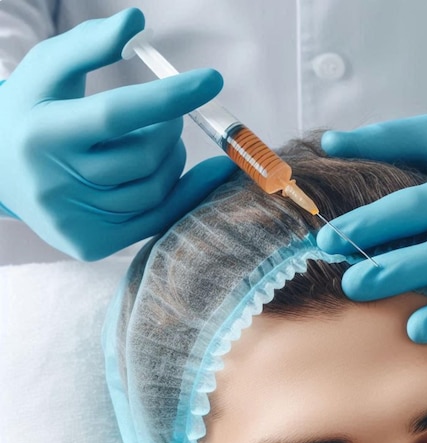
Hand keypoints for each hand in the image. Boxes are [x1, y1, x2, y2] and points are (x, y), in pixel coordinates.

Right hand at [0, 8, 235, 260]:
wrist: (0, 175)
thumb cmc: (33, 112)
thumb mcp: (47, 70)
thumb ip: (89, 43)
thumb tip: (137, 22)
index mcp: (40, 132)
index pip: (114, 114)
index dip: (168, 97)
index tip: (212, 80)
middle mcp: (54, 183)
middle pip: (142, 157)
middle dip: (170, 130)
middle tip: (170, 118)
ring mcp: (73, 220)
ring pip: (154, 189)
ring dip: (173, 159)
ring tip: (163, 141)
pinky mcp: (91, 244)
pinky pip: (156, 220)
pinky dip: (182, 193)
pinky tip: (194, 172)